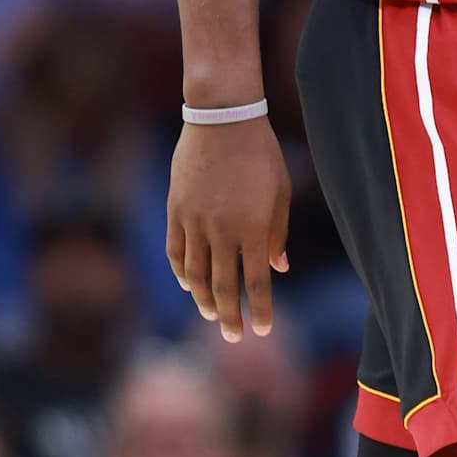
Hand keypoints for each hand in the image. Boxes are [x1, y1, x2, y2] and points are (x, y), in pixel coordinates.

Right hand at [167, 117, 290, 340]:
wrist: (222, 119)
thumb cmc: (260, 153)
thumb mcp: (280, 192)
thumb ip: (278, 233)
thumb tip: (278, 268)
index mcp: (254, 228)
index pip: (257, 281)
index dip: (259, 309)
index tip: (262, 329)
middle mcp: (222, 230)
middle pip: (223, 286)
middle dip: (230, 315)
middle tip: (234, 337)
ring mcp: (195, 222)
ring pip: (195, 274)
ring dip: (203, 299)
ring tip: (210, 315)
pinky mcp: (176, 210)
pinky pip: (175, 250)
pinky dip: (182, 272)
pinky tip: (188, 285)